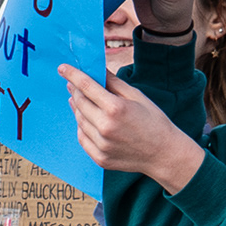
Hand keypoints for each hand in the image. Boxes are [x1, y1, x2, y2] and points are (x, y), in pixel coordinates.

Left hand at [62, 64, 203, 193]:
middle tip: (72, 84)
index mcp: (115, 108)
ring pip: (79, 120)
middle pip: (79, 102)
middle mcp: (105, 127)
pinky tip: (87, 120)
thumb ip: (114, 83)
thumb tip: (97, 69)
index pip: (86, 86)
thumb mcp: (137, 96)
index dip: (72, 75)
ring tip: (79, 100)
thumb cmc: (153, 122)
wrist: (163, 154)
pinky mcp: (99, 158)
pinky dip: (82, 126)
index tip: (62, 68)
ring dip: (77, 108)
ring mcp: (101, 145)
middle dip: (74, 90)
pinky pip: (82, 138)